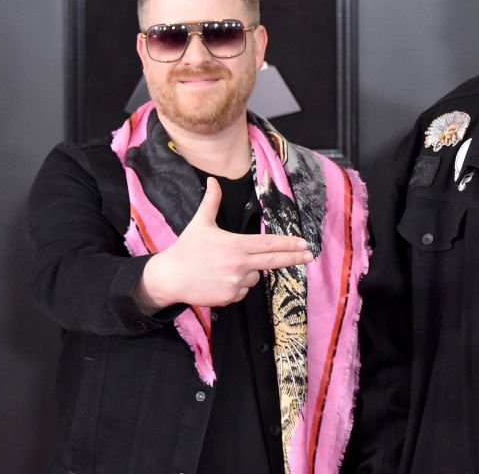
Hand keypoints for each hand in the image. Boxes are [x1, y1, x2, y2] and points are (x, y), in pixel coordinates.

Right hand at [135, 177, 312, 311]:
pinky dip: (238, 285)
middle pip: (273, 261)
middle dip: (294, 258)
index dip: (289, 244)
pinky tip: (221, 279)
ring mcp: (235, 283)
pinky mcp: (229, 298)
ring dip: (249, 272)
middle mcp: (239, 265)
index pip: (269, 244)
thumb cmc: (186, 249)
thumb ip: (211, 202)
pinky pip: (243, 291)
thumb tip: (212, 180)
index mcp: (236, 245)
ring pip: (255, 277)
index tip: (304, 243)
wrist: (169, 278)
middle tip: (309, 256)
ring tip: (226, 267)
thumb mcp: (200, 223)